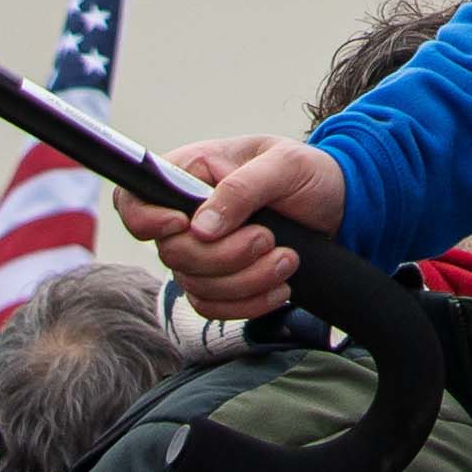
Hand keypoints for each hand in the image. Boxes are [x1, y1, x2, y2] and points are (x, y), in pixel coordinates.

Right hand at [115, 134, 344, 324]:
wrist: (337, 205)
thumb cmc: (307, 172)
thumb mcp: (284, 164)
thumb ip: (242, 189)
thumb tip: (199, 227)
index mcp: (189, 174)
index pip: (133, 199)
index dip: (145, 219)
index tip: (184, 224)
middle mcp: (185, 216)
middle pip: (171, 253)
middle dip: (223, 256)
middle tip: (267, 239)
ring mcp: (201, 253)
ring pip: (195, 285)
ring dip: (245, 281)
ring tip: (288, 259)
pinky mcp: (220, 282)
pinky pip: (215, 307)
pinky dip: (249, 303)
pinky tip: (281, 287)